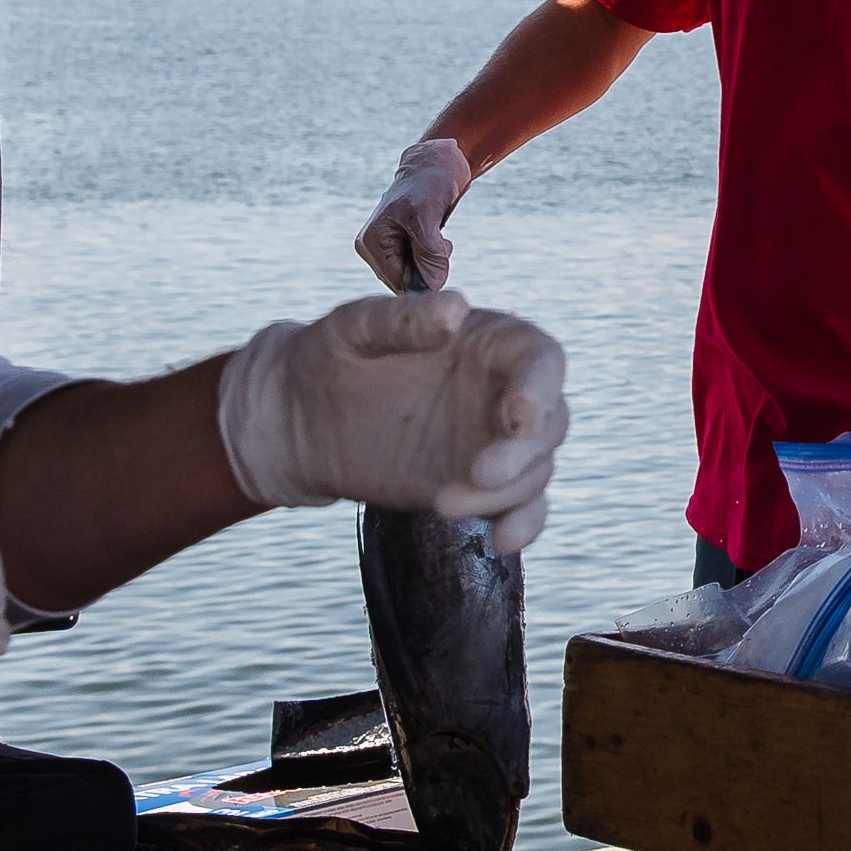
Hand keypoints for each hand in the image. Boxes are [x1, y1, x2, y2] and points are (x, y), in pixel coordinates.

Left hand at [219, 289, 569, 552]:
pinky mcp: (480, 486)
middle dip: (522, 454)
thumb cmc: (330, 356)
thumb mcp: (354, 328)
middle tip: (477, 474)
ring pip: (535, 471)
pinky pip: (521, 507)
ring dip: (504, 495)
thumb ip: (403, 317)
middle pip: (549, 424)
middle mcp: (503, 391)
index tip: (518, 419)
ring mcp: (493, 442)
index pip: (541, 360)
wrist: (301, 419)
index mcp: (489, 341)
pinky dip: (522, 525)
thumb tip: (456, 309)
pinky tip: (500, 541)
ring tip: (442, 504)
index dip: (540, 389)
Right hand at [356, 136, 475, 291]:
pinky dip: (434, 256)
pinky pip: (420, 265)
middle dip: (427, 267)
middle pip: (405, 280)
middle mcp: (373, 248)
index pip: (397, 281)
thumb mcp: (427, 217)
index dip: (422, 277)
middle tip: (440, 243)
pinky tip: (438, 237)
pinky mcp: (402, 245)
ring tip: (439, 236)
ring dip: (433, 261)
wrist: (438, 163)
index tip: (440, 255)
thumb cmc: (429, 183)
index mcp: (371, 241)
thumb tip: (432, 284)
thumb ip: (428, 252)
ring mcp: (387, 247)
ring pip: (415, 273)